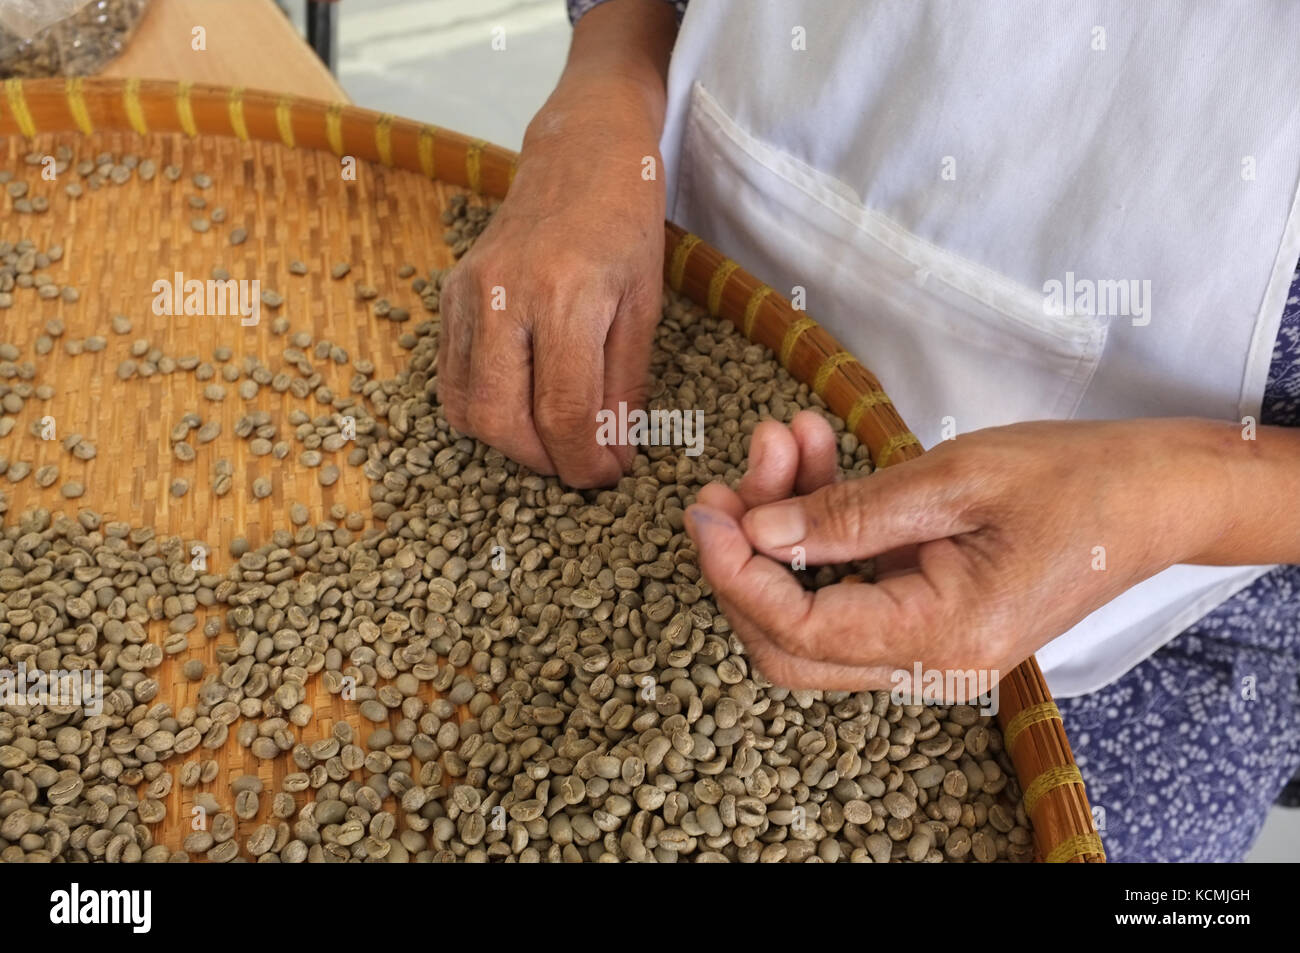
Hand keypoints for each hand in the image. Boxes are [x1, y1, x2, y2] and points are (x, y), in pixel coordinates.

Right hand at [436, 84, 665, 487]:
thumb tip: (610, 456)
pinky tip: (520, 405)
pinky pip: (451, 380)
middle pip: (502, 422)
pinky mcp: (448, 295)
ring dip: (509, 443)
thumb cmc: (624, 225)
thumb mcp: (643, 306)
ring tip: (552, 438)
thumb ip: (623, 386)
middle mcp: (504, 297)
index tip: (608, 476)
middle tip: (579, 462)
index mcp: (566, 296)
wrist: (578, 155)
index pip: (563, 414)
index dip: (586, 463)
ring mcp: (466, 295)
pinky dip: (482, 411)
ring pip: (467, 409)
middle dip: (543, 461)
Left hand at [684, 416, 1220, 691]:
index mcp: (940, 636)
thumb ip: (848, 513)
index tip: (705, 511)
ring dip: (782, 530)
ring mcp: (927, 649)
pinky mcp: (928, 619)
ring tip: (785, 439)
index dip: (735, 573)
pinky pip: (849, 590)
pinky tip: (816, 459)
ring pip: (813, 613)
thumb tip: (756, 534)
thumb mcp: (952, 479)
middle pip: (790, 641)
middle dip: (745, 559)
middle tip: (725, 482)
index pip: (799, 629)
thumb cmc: (1074, 478)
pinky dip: (821, 533)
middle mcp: (928, 664)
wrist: (1154, 495)